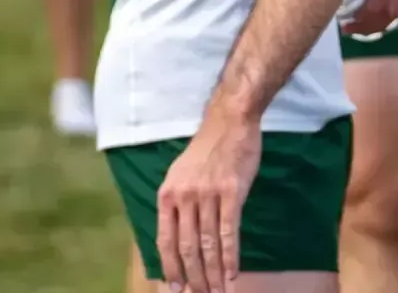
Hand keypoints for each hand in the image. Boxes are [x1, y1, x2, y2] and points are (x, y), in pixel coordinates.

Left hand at [157, 113, 261, 292]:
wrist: (229, 122)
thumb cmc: (206, 151)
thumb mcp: (180, 175)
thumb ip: (176, 204)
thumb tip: (176, 239)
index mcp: (167, 194)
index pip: (165, 240)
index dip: (170, 268)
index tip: (175, 289)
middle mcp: (184, 196)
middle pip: (187, 247)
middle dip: (194, 278)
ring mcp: (207, 194)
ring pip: (208, 244)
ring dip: (213, 273)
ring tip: (218, 292)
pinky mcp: (231, 192)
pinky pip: (228, 231)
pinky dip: (229, 257)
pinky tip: (232, 274)